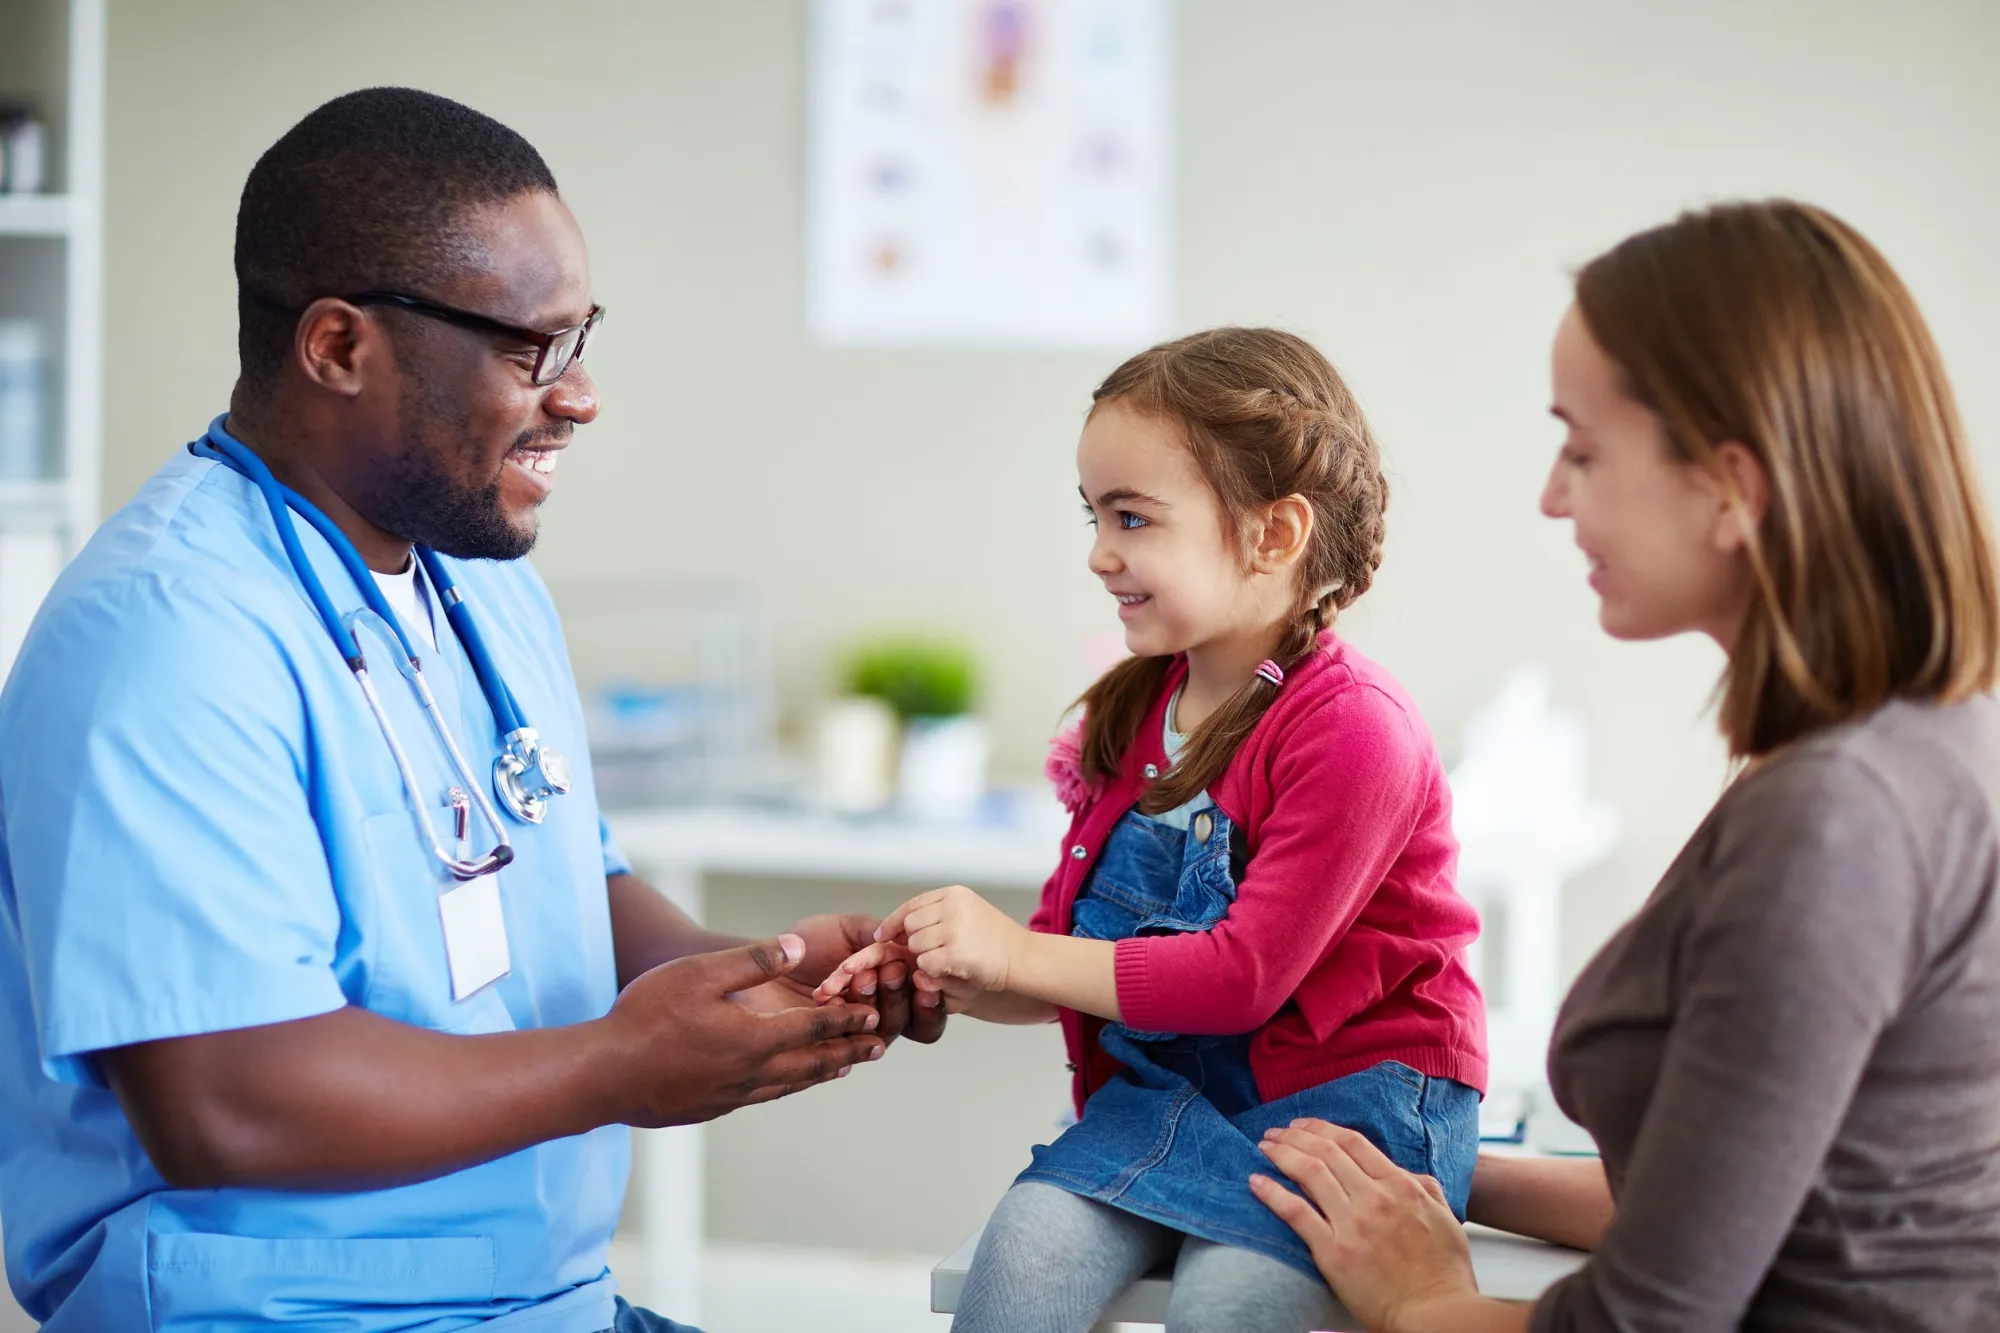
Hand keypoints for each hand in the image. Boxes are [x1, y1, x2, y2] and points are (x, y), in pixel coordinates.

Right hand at [602, 933, 885, 1127]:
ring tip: (841, 1069)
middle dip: (847, 1052)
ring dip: (820, 1074)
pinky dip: (786, 1087)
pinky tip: (781, 1084)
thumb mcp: (699, 973)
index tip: (872, 1017)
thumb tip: (797, 948)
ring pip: (789, 1084)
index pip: (815, 1029)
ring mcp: (731, 1095)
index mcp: (755, 1038)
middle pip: (812, 1063)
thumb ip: (751, 962)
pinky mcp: (711, 1107)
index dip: (846, 1021)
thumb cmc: (647, 1016)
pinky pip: (762, 1096)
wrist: (604, 1076)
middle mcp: (751, 1072)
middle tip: (876, 1048)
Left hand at [788, 913, 946, 1044]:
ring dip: (878, 1002)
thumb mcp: (848, 929)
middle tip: (888, 970)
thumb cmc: (804, 945)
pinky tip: (835, 999)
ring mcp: (857, 1033)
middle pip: (914, 1021)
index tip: (921, 974)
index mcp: (892, 985)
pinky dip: (846, 1018)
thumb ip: (882, 934)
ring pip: (886, 1032)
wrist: (761, 963)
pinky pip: (850, 1044)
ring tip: (861, 977)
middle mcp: (880, 1013)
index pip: (927, 999)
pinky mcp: (831, 1049)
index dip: (931, 992)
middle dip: (902, 992)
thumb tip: (910, 943)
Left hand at [878, 885, 1026, 993]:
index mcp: (955, 893)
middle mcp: (952, 906)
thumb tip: (896, 930)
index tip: (883, 935)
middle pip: (910, 926)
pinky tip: (952, 969)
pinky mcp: (955, 952)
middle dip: (914, 942)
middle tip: (932, 953)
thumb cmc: (996, 941)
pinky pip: (925, 964)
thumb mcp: (968, 913)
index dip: (894, 921)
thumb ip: (937, 916)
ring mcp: (954, 929)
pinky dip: (933, 971)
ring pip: (915, 946)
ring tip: (949, 960)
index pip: (912, 905)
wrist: (1024, 958)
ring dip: (925, 958)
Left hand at [1252, 1119, 1478, 1331]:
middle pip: (1326, 1152)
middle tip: (1275, 1132)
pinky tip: (1256, 1181)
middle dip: (1295, 1136)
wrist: (1435, 1315)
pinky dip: (1272, 1193)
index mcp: (1401, 1186)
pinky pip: (1296, 1213)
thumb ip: (1425, 1189)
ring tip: (1264, 1147)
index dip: (1322, 1128)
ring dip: (1281, 1154)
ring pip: (1308, 1173)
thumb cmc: (1443, 1274)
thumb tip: (1407, 1175)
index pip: (1353, 1142)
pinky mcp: (1333, 1252)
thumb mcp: (1445, 1218)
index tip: (1303, 1126)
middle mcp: (1374, 1198)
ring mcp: (1352, 1224)